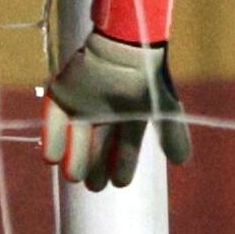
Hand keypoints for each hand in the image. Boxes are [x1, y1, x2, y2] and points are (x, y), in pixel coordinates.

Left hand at [42, 0, 187, 191]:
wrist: (125, 47)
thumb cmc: (147, 78)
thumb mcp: (164, 110)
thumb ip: (172, 135)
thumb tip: (183, 162)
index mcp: (129, 116)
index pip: (125, 147)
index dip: (123, 166)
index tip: (120, 183)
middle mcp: (105, 113)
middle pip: (98, 146)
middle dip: (97, 168)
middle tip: (94, 187)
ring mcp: (83, 103)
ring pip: (76, 137)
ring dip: (75, 158)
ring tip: (74, 177)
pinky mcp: (64, 92)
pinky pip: (54, 119)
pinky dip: (52, 139)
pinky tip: (51, 159)